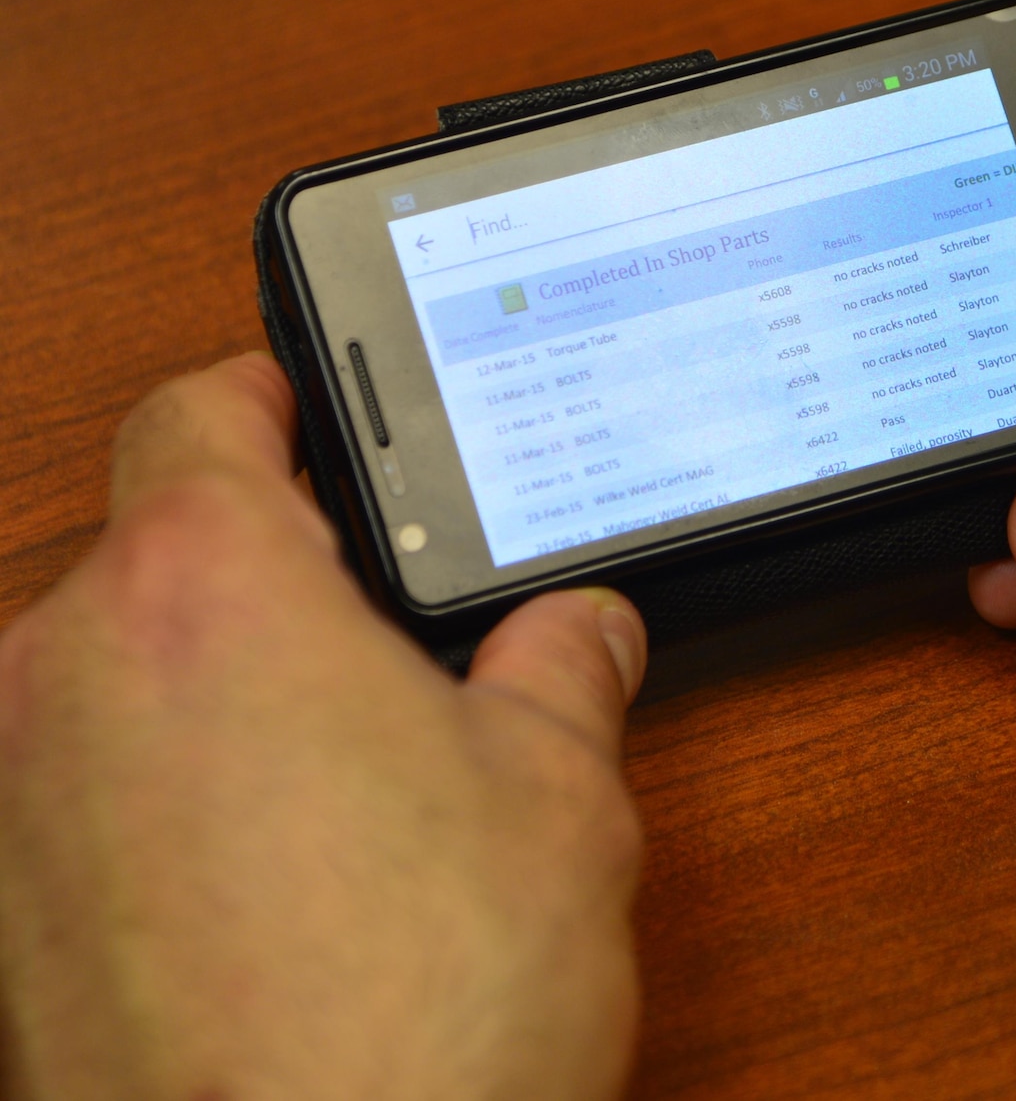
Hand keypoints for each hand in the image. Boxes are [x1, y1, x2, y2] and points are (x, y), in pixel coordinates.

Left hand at [0, 355, 649, 1099]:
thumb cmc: (420, 1005)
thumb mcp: (557, 799)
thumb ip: (561, 675)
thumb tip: (578, 634)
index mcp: (209, 590)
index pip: (200, 409)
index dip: (274, 390)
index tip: (323, 406)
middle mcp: (71, 673)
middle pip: (159, 546)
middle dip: (275, 569)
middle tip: (397, 627)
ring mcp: (18, 798)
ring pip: (122, 674)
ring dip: (224, 688)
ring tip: (358, 773)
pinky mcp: (2, 916)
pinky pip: (87, 791)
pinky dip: (171, 794)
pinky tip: (286, 877)